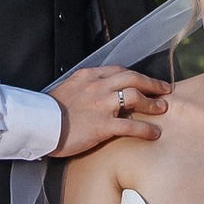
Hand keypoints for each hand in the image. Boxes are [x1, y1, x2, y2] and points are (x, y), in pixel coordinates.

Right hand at [53, 67, 171, 160]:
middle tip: (165, 89)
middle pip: (132, 78)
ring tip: (162, 109)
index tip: (145, 81)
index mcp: (88, 76)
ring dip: (151, 102)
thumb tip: (95, 91)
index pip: (119, 70)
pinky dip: (145, 129)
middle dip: (151, 83)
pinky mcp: (102, 125)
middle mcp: (97, 87)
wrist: (39, 125)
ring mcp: (101, 105)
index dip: (136, 75)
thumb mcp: (67, 89)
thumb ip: (83, 87)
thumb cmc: (49, 111)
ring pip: (134, 97)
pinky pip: (130, 125)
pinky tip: (154, 133)